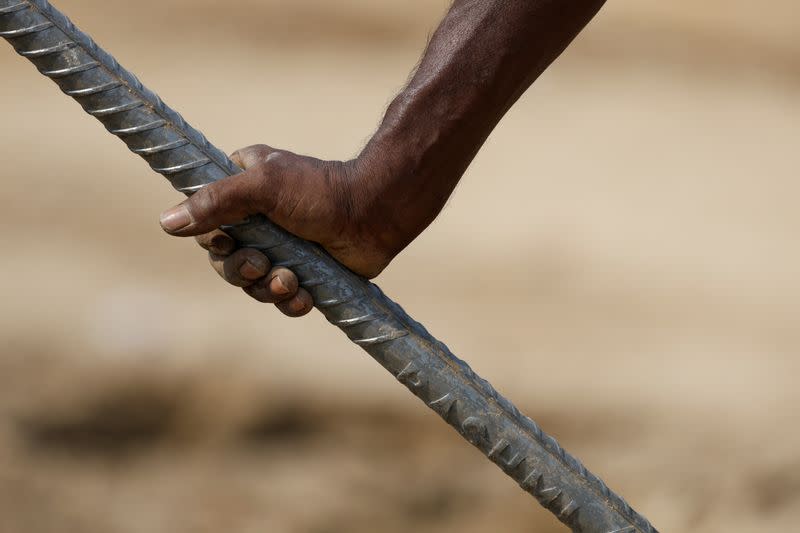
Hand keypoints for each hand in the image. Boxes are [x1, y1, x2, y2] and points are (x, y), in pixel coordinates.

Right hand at [159, 144, 400, 316]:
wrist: (374, 215)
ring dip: (267, 288)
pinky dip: (291, 302)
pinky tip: (305, 294)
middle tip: (260, 264)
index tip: (227, 241)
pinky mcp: (305, 274)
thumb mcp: (264, 186)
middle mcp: (258, 222)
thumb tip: (166, 222)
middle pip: (225, 261)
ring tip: (290, 280)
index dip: (213, 241)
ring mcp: (282, 250)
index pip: (205, 224)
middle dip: (241, 269)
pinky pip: (282, 300)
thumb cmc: (320, 191)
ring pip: (252, 284)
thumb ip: (215, 202)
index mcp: (242, 191)